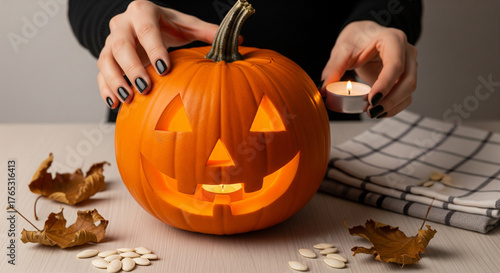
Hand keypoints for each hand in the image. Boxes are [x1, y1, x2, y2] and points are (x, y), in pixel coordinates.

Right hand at [97, 0, 218, 107]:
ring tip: (128, 98)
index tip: (165, 68)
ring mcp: (110, 42)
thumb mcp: (187, 25)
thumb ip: (208, 32)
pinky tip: (116, 104)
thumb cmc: (168, 26)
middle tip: (145, 87)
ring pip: (105, 59)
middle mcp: (122, 24)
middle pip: (121, 45)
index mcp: (143, 12)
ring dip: (115, 80)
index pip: (147, 30)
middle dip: (132, 67)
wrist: (142, 23)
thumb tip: (240, 41)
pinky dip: (105, 89)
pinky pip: (100, 73)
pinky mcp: (105, 58)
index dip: (154, 48)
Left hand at [320, 21, 417, 117]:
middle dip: (390, 100)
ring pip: (409, 91)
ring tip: (371, 112)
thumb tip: (323, 89)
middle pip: (408, 81)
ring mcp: (409, 65)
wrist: (365, 35)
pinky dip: (394, 107)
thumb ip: (333, 68)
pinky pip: (406, 96)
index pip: (395, 65)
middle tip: (369, 110)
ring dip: (392, 106)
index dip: (385, 84)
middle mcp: (406, 52)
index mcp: (393, 39)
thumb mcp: (343, 50)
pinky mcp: (405, 77)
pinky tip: (378, 111)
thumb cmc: (357, 38)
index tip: (371, 100)